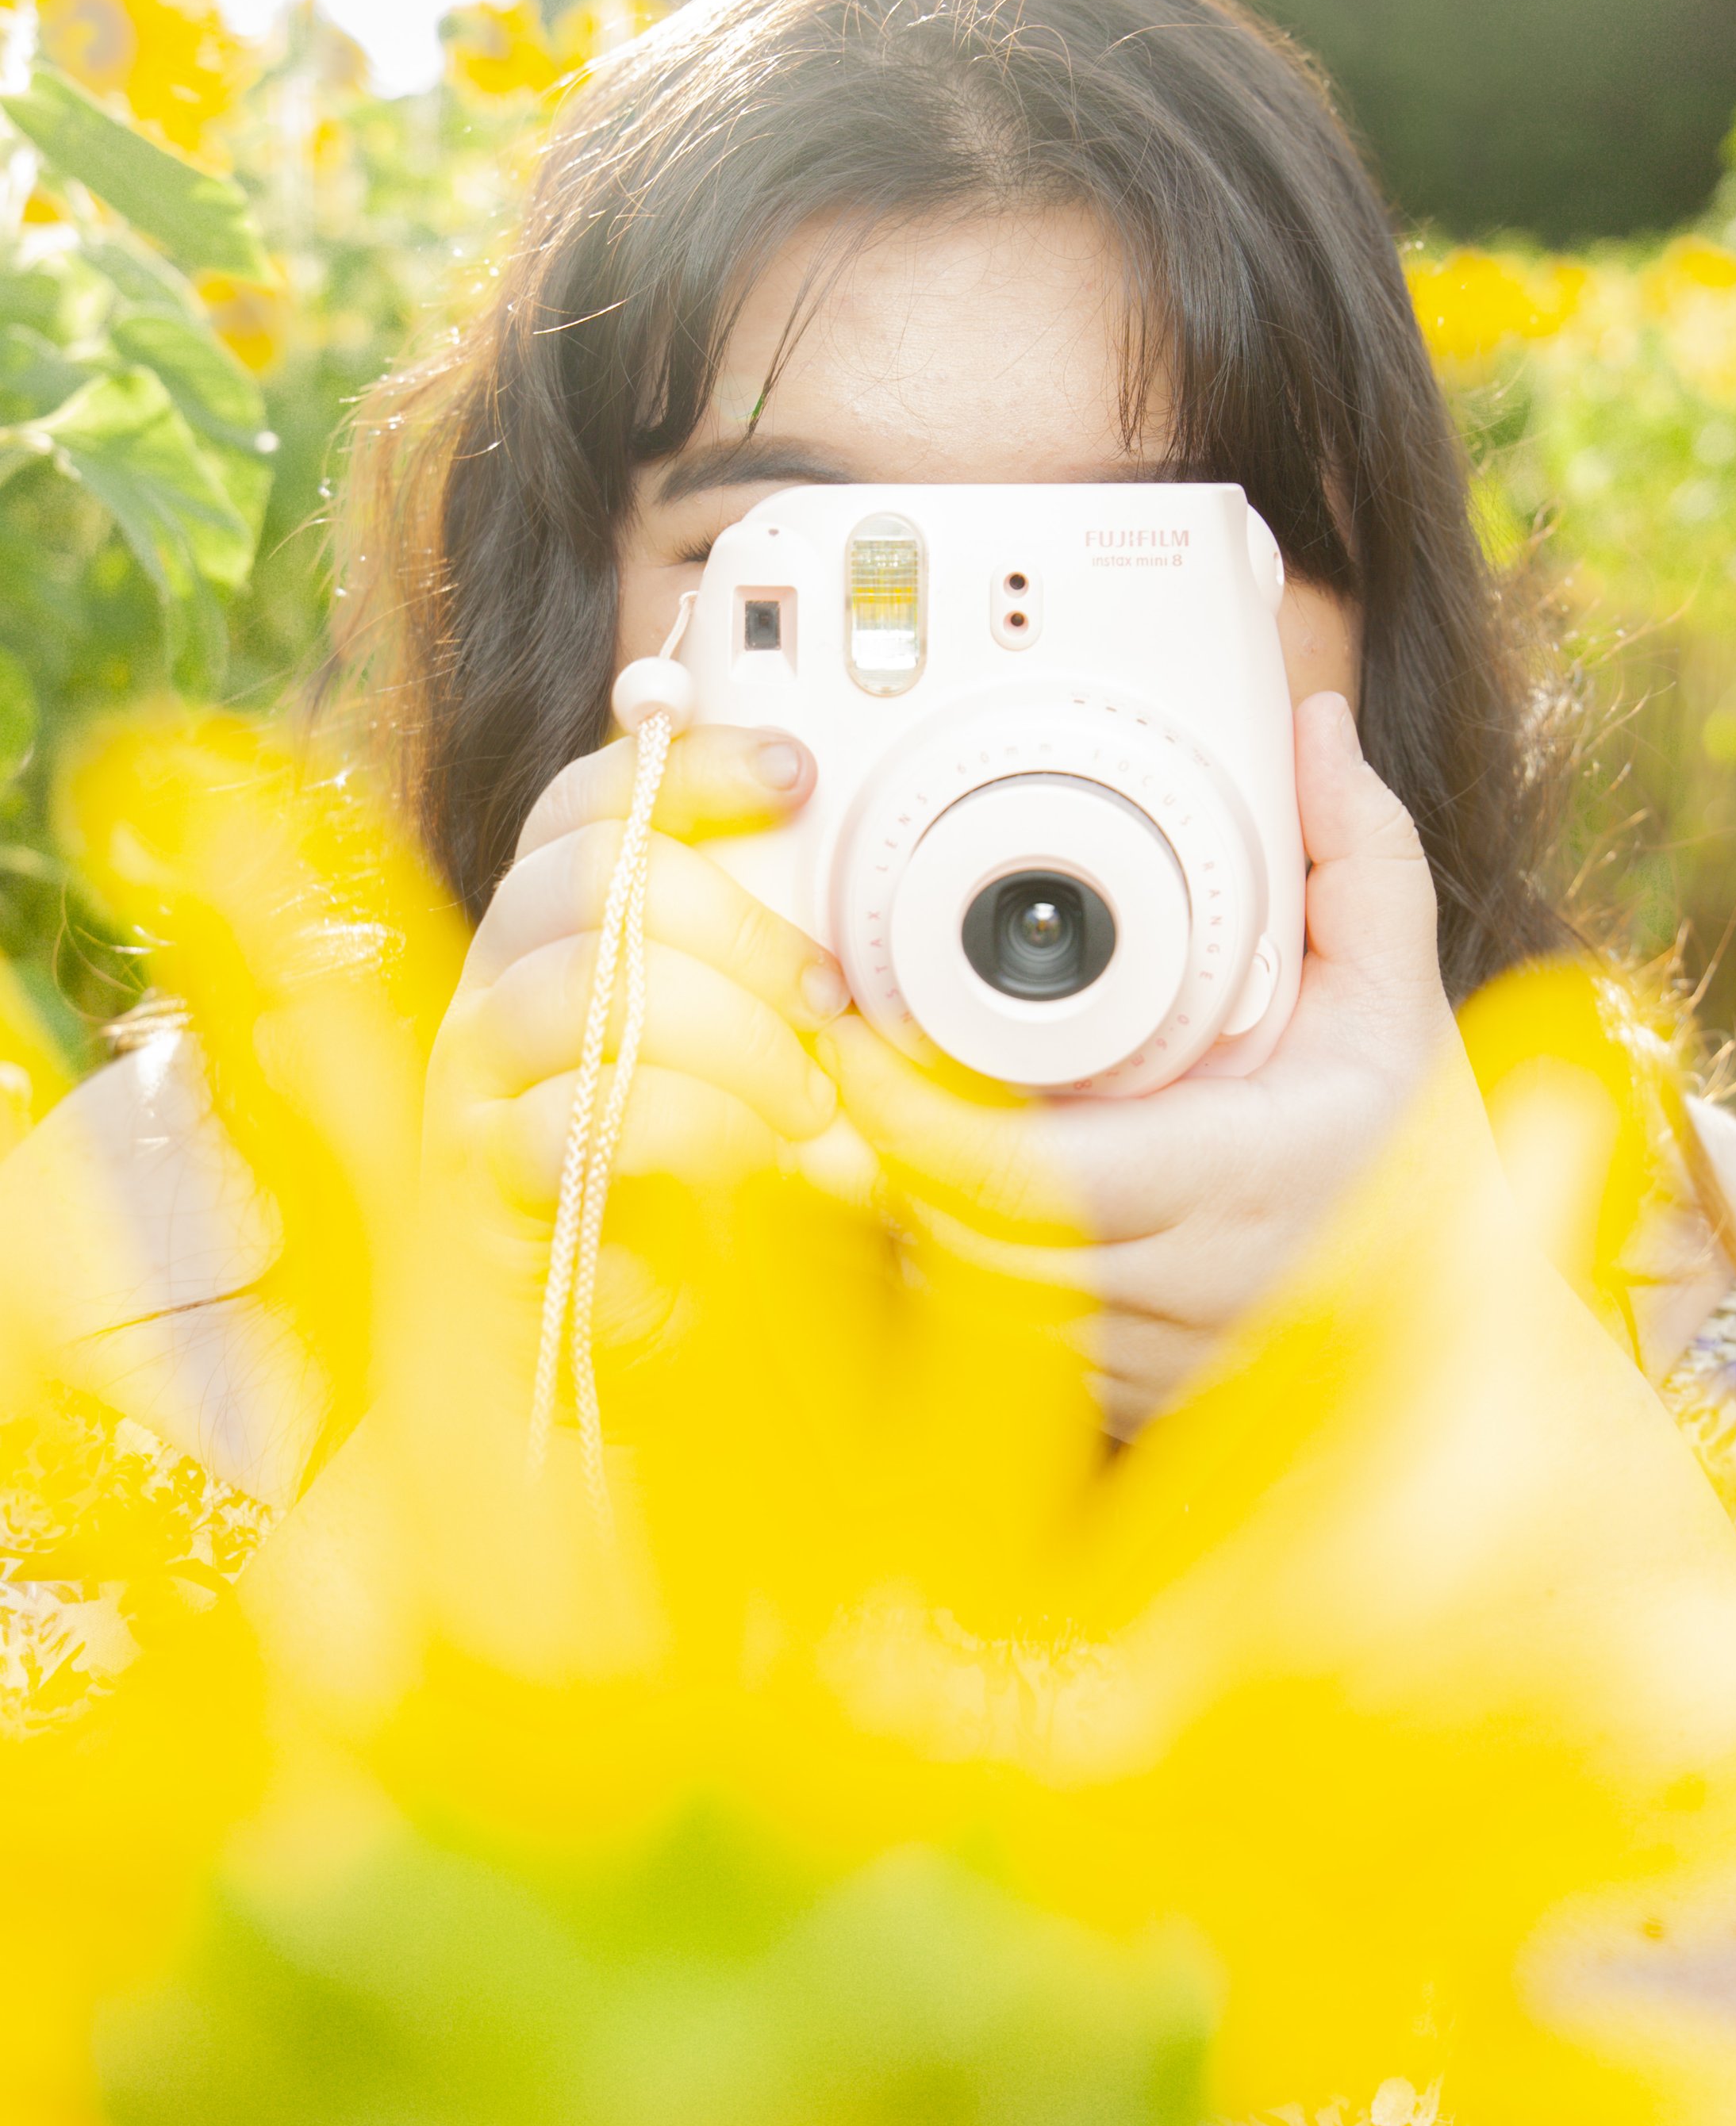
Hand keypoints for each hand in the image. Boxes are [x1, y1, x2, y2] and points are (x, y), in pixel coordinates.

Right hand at [420, 723, 847, 1393]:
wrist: (584, 1361)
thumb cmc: (675, 1197)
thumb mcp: (746, 1065)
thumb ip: (776, 986)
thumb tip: (870, 943)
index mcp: (549, 928)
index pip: (592, 797)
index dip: (692, 764)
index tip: (797, 776)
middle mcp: (495, 981)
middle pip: (602, 871)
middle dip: (750, 931)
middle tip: (830, 1011)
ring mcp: (475, 1080)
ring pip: (596, 984)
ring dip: (740, 1042)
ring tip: (809, 1113)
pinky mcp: (482, 1181)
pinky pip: (586, 1116)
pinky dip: (702, 1132)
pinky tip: (755, 1163)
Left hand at [819, 688, 1492, 1434]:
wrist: (1469, 1344)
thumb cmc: (1426, 1171)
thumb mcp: (1404, 1000)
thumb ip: (1361, 857)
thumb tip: (1310, 727)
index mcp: (1241, 1179)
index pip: (1027, 1174)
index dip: (914, 1111)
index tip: (856, 1033)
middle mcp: (1183, 1289)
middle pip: (961, 1224)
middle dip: (890, 1133)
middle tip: (852, 1036)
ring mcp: (1140, 1360)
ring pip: (961, 1287)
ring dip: (913, 1198)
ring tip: (895, 1099)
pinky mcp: (1113, 1400)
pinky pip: (992, 1335)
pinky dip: (959, 1256)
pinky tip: (957, 1186)